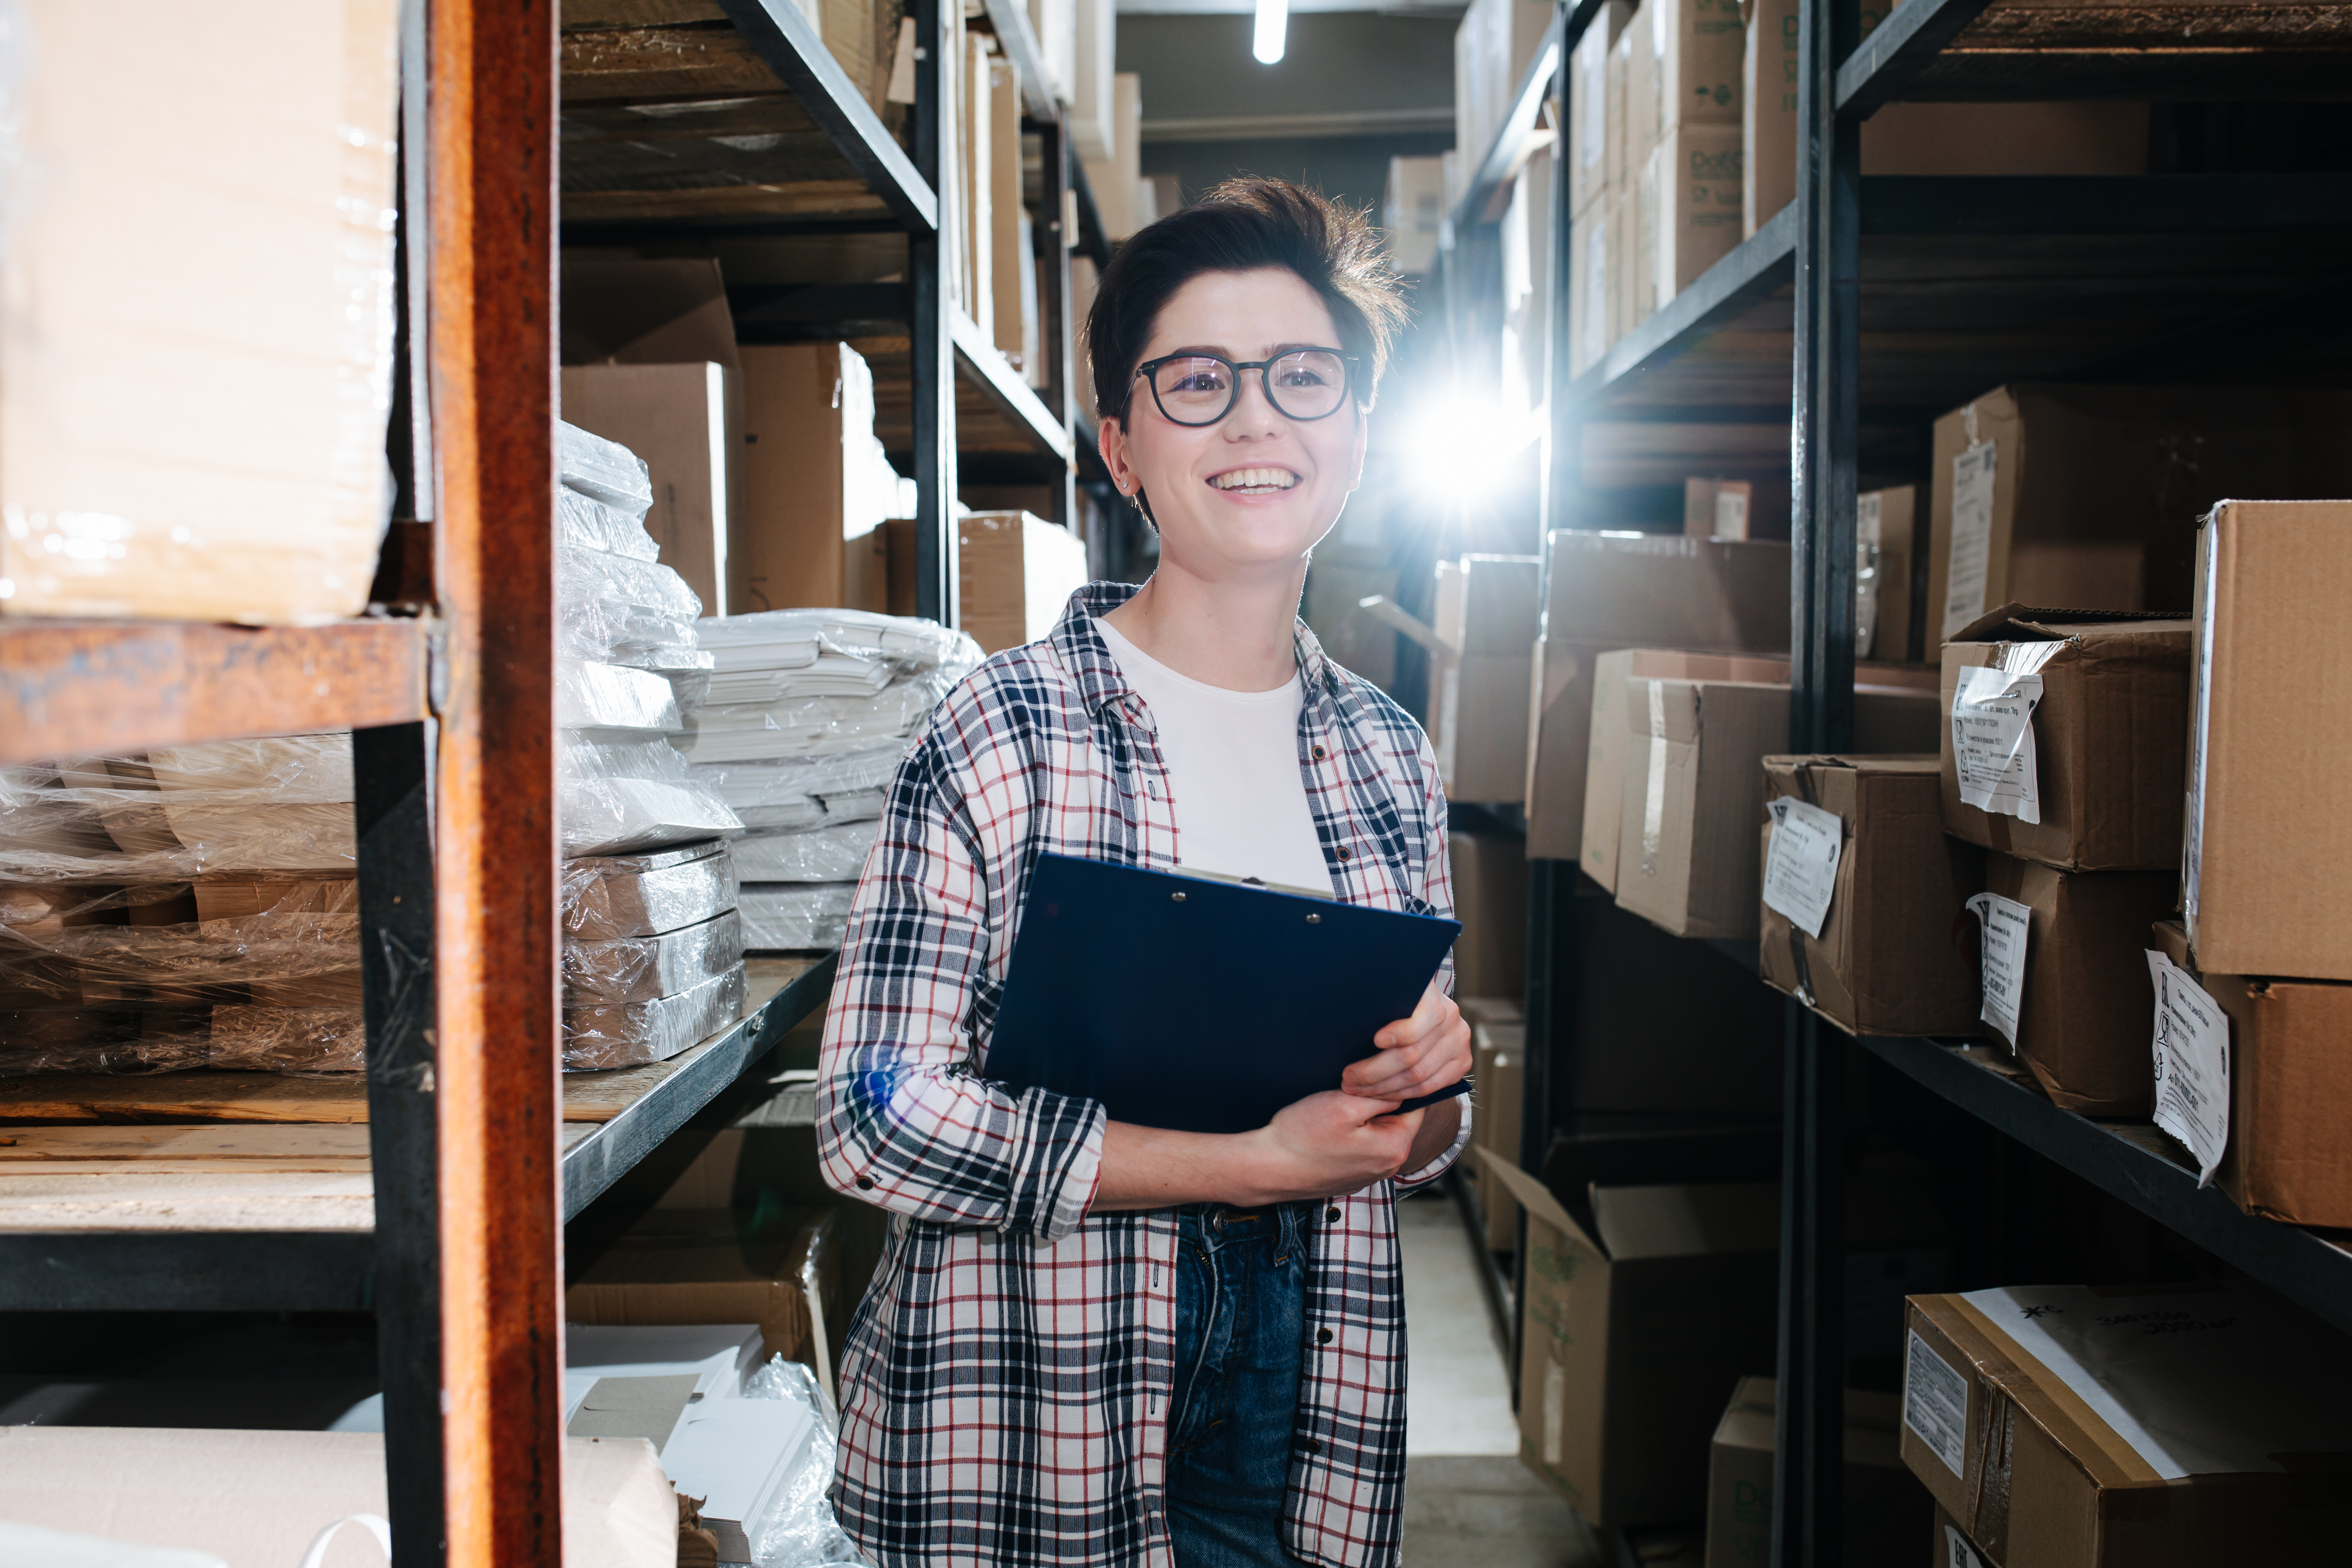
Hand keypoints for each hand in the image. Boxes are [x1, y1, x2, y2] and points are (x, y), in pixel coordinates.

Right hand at [1241, 1090, 1426, 1201]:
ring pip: (1379, 1133)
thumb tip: (1405, 1089)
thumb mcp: (1345, 1104)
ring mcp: (1369, 1175)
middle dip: (1380, 1101)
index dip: (1400, 1083)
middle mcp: (1388, 1167)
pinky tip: (1330, 1130)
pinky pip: (1362, 1148)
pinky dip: (1352, 1135)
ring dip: (1364, 1118)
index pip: (1417, 1105)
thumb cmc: (1302, 1136)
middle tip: (1351, 1090)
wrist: (1268, 1168)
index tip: (1380, 1073)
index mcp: (1394, 1148)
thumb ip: (1383, 1096)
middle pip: (1398, 1120)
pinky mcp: (1351, 1177)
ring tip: (1337, 1107)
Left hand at [1341, 981, 1471, 1102]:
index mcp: (1433, 997)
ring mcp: (1459, 1043)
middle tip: (1348, 1078)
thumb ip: (1376, 1004)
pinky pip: (1430, 1088)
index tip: (1374, 1041)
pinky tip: (1381, 1094)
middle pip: (1413, 1056)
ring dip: (1384, 1089)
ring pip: (1420, 1078)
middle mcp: (1452, 1020)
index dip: (1398, 1033)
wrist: (1422, 1010)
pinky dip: (1402, 1095)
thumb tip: (1350, 1014)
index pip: (1419, 1021)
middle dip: (1374, 1072)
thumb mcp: (1385, 995)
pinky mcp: (1462, 1063)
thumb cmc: (1392, 1003)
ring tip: (1357, 1089)